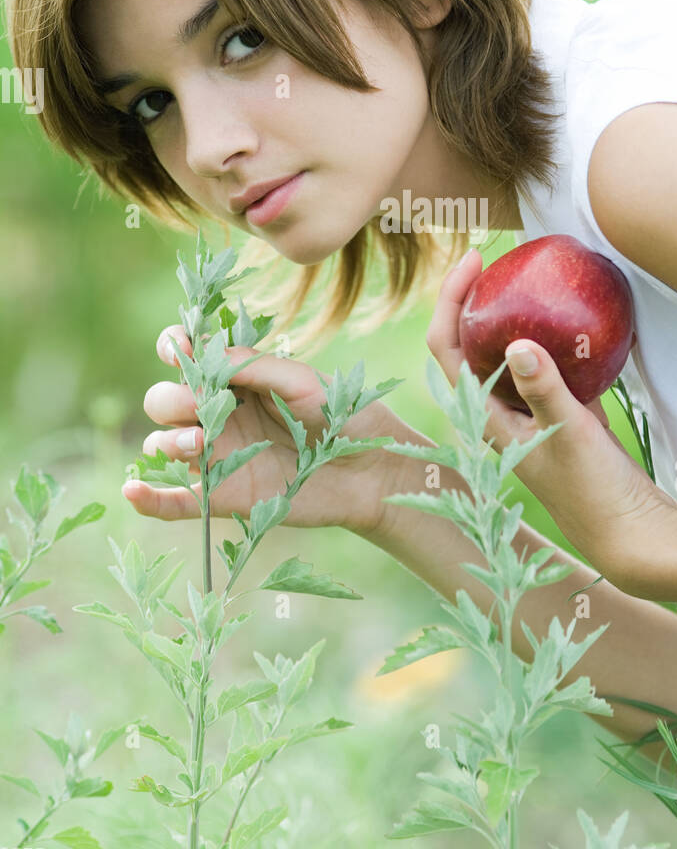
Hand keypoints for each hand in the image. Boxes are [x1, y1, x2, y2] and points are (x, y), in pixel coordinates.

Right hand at [122, 325, 414, 534]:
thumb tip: (208, 351)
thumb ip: (257, 366)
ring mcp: (217, 455)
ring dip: (165, 440)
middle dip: (170, 399)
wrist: (371, 470)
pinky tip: (133, 491)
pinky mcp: (222, 497)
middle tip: (198, 406)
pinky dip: (148, 498)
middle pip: (164, 400)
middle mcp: (218, 414)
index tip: (179, 350)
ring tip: (198, 442)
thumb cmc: (345, 414)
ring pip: (163, 445)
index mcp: (236, 378)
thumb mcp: (304, 381)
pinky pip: (175, 501)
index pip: (188, 356)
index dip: (173, 347)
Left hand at [425, 248, 676, 581]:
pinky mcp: (560, 418)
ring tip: (525, 277)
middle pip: (467, 346)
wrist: (630, 534)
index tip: (474, 259)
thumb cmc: (595, 491)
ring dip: (507, 317)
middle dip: (472, 300)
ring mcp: (529, 417)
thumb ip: (544, 389)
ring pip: (503, 356)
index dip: (449, 300)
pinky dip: (548, 339)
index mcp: (485, 419)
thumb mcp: (570, 434)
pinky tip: (571, 316)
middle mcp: (498, 415)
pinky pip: (543, 367)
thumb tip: (517, 341)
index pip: (446, 350)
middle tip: (495, 259)